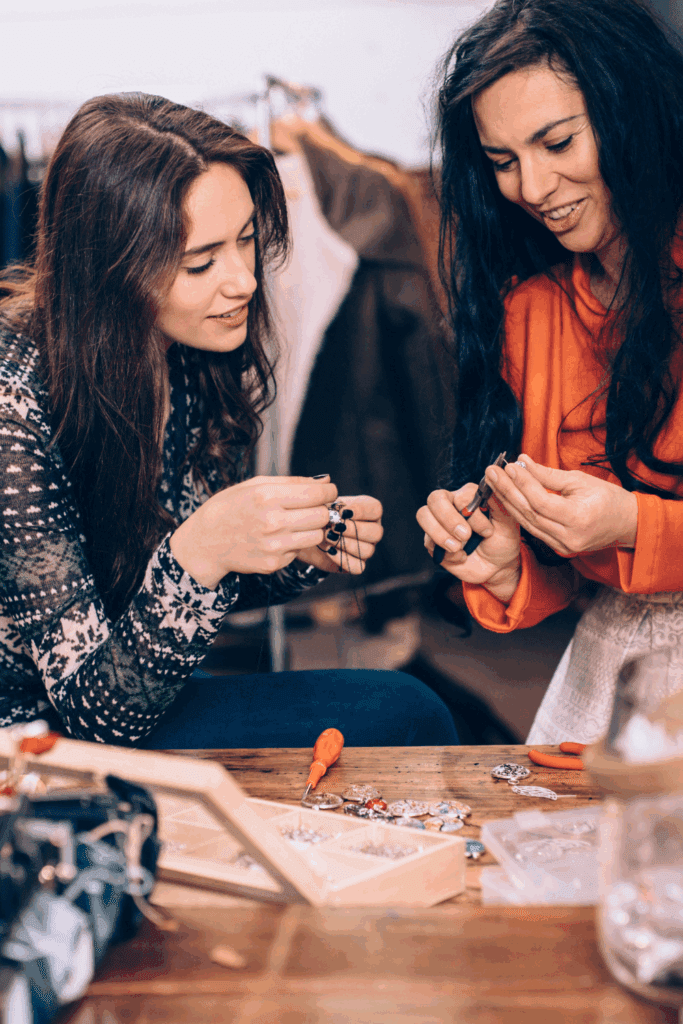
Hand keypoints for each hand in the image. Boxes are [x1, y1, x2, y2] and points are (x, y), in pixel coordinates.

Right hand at [169, 475, 337, 587]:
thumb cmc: (231, 508)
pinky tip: (278, 538)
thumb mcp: (255, 485)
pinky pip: (299, 551)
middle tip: (312, 508)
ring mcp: (273, 546)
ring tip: (295, 523)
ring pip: (316, 536)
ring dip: (311, 528)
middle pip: (322, 516)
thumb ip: (293, 482)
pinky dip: (295, 544)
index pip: (317, 494)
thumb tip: (325, 481)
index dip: (329, 492)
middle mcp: (272, 522)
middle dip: (322, 510)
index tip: (328, 492)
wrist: (205, 542)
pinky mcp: (273, 564)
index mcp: (267, 496)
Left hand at [297, 495, 383, 573]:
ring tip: (327, 537)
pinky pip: (358, 567)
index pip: (376, 509)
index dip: (361, 511)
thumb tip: (325, 479)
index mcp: (368, 510)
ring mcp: (366, 548)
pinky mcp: (355, 564)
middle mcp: (371, 529)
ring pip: (368, 550)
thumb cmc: (315, 514)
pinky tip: (329, 551)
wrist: (303, 534)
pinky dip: (344, 559)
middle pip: (376, 532)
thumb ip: (322, 491)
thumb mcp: (318, 501)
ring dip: (346, 544)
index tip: (342, 511)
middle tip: (334, 526)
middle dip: (354, 529)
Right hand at [417, 478, 521, 597]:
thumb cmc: (502, 541)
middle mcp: (450, 504)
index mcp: (468, 496)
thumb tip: (492, 480)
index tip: (487, 531)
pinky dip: (445, 553)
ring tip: (457, 548)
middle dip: (448, 518)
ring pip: (423, 515)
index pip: (460, 495)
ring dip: (440, 534)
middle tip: (465, 536)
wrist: (497, 566)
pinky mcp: (432, 540)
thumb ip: (499, 502)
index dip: (472, 514)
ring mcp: (439, 522)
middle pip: (435, 499)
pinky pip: (428, 542)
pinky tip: (461, 557)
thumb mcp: (508, 523)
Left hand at [483, 454, 637, 554]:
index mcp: (578, 518)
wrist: (626, 524)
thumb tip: (522, 461)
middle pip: (529, 513)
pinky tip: (506, 499)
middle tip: (492, 472)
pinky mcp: (559, 548)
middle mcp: (568, 537)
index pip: (541, 500)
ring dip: (508, 502)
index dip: (522, 483)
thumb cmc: (607, 498)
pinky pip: (533, 529)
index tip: (508, 466)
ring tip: (494, 483)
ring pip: (527, 523)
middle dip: (507, 490)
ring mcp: (563, 546)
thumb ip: (548, 475)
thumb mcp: (580, 480)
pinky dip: (518, 513)